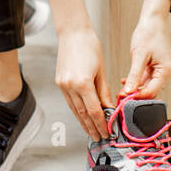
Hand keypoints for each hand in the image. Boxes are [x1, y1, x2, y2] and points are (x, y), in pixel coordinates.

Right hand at [55, 26, 112, 141]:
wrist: (73, 32)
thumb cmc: (90, 46)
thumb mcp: (101, 70)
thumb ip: (104, 92)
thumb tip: (110, 108)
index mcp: (82, 83)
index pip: (94, 110)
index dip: (101, 123)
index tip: (108, 132)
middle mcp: (70, 86)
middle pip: (83, 114)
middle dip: (92, 127)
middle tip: (100, 138)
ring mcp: (63, 85)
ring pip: (75, 110)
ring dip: (83, 122)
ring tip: (92, 132)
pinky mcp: (60, 82)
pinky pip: (70, 102)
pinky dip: (77, 111)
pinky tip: (83, 118)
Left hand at [121, 8, 170, 99]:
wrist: (152, 21)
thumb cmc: (149, 34)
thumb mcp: (139, 55)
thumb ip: (134, 75)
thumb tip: (129, 91)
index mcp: (166, 70)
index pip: (152, 91)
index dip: (138, 97)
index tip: (124, 99)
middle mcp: (167, 72)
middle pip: (151, 91)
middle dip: (136, 94)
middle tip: (121, 96)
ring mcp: (163, 70)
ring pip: (148, 85)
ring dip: (136, 88)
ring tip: (122, 90)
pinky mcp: (157, 67)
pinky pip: (147, 78)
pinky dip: (137, 81)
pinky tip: (127, 81)